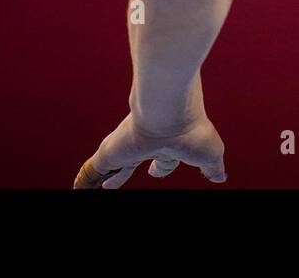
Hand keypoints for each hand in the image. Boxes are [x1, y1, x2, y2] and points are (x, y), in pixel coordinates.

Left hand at [72, 111, 227, 188]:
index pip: (164, 160)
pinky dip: (84, 181)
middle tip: (116, 183)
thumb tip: (220, 177)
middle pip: (132, 163)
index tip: (156, 173)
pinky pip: (92, 171)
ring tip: (93, 187)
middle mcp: (146, 143)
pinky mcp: (109, 152)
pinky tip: (78, 189)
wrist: (168, 109)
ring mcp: (126, 146)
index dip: (161, 169)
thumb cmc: (191, 129)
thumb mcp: (210, 154)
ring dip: (103, 177)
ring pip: (111, 165)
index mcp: (170, 143)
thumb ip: (213, 167)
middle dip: (125, 174)